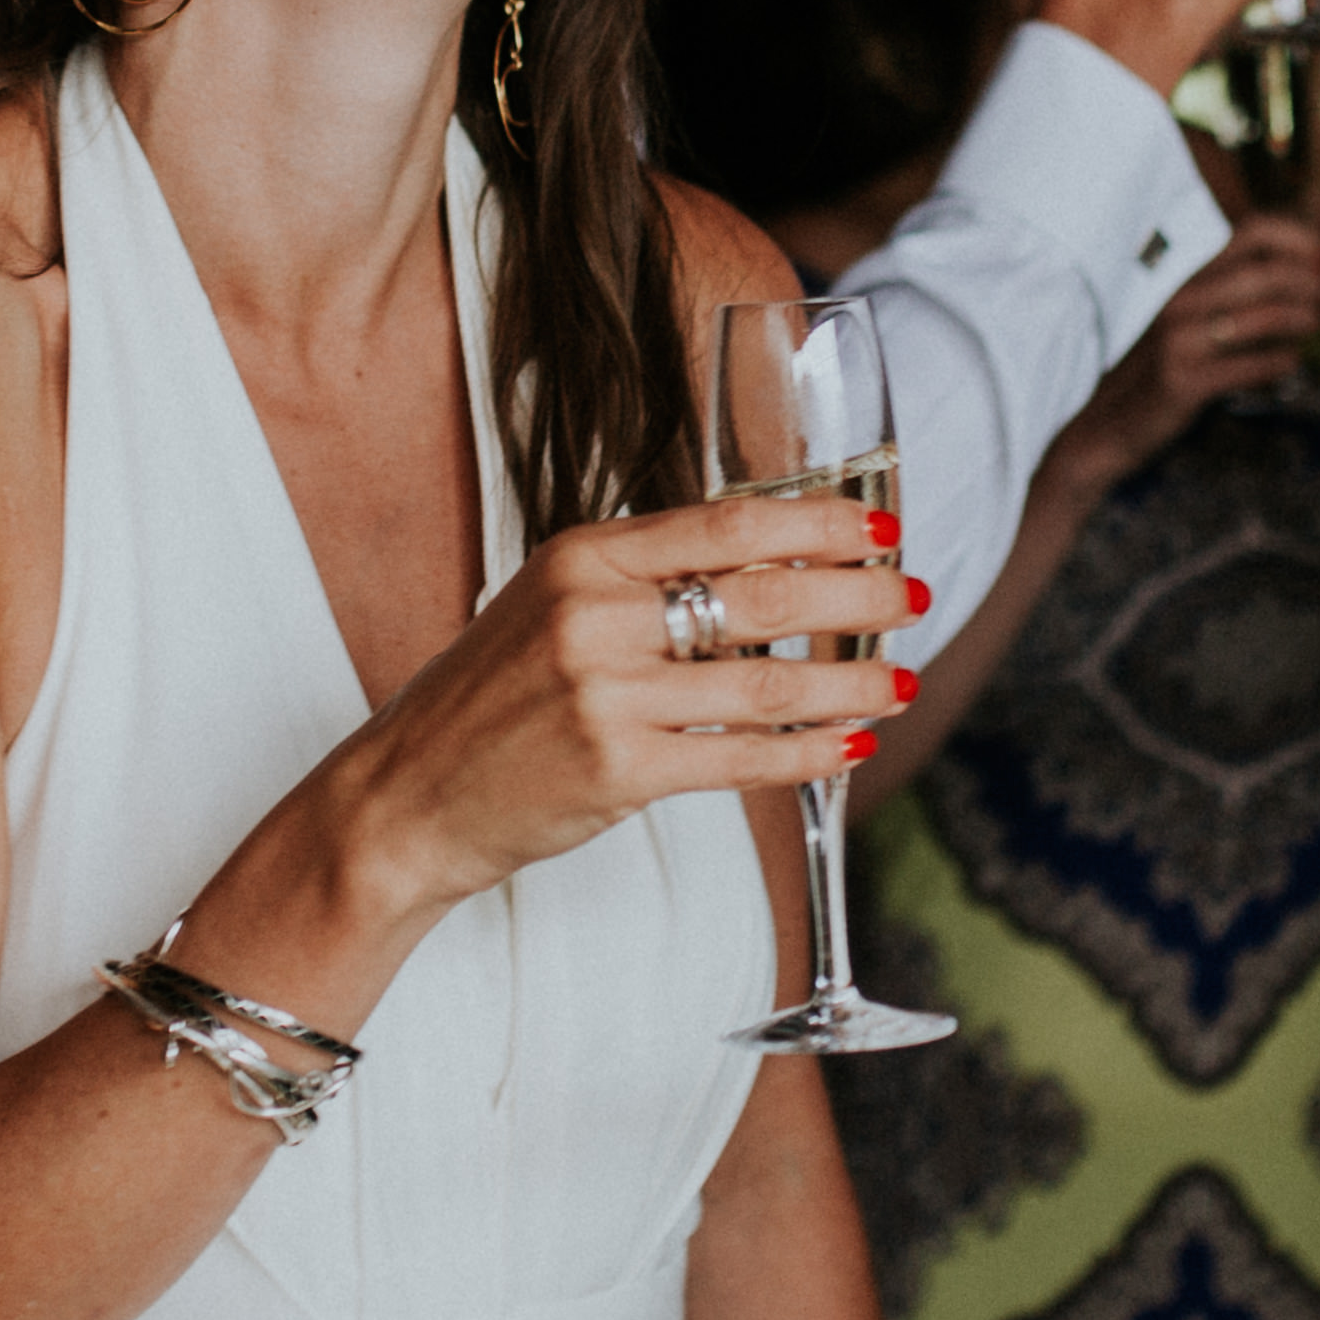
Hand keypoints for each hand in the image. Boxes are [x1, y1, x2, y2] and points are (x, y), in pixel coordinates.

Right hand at [331, 498, 911, 917]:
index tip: (878, 529)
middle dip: (856, 595)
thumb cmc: (491, 701)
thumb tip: (770, 570)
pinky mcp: (616, 768)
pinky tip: (851, 747)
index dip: (818, 523)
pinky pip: (742, 757)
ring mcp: (605, 692)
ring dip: (851, 682)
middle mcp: (594, 612)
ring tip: (903, 681)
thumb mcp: (553, 606)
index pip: (727, 523)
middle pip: (763, 593)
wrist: (407, 796)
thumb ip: (645, 583)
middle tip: (912, 600)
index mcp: (585, 555)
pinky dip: (810, 752)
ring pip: (766, 680)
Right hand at [1052, 215, 1319, 492]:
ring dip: (1300, 320)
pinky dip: (1279, 362)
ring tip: (1314, 325)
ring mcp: (1178, 341)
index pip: (1250, 235)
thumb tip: (1299, 277)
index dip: (1296, 238)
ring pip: (1260, 318)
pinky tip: (1290, 362)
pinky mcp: (1182, 382)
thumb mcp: (1183, 320)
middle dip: (1306, 283)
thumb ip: (1227, 293)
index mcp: (1183, 277)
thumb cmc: (1155, 368)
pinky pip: (1248, 366)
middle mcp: (1179, 301)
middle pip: (1263, 274)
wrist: (1101, 424)